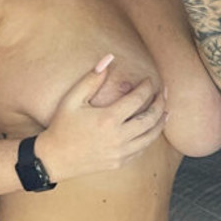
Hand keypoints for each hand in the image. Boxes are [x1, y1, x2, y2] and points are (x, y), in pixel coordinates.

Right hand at [35, 54, 168, 181]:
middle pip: (150, 118)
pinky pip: (142, 149)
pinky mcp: (119, 162)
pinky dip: (150, 138)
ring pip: (150, 137)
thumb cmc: (62, 126)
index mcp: (108, 119)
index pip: (138, 99)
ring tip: (166, 111)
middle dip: (160, 103)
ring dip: (161, 123)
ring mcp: (120, 152)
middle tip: (163, 93)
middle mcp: (118, 137)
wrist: (55, 158)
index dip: (147, 87)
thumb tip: (109, 58)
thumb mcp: (72, 99)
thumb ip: (92, 78)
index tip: (149, 80)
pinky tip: (151, 130)